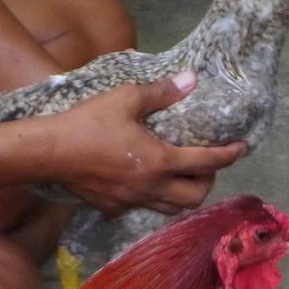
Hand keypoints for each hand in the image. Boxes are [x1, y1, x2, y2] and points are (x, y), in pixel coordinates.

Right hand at [48, 70, 246, 216]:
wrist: (48, 152)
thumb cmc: (87, 123)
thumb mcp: (125, 99)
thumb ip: (161, 92)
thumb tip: (190, 79)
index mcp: (160, 161)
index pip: (207, 162)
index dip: (229, 154)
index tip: (240, 147)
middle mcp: (150, 187)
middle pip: (195, 197)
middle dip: (208, 181)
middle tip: (204, 164)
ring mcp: (130, 201)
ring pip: (170, 209)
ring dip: (182, 194)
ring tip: (180, 177)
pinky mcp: (112, 208)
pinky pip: (141, 208)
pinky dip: (152, 198)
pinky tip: (143, 183)